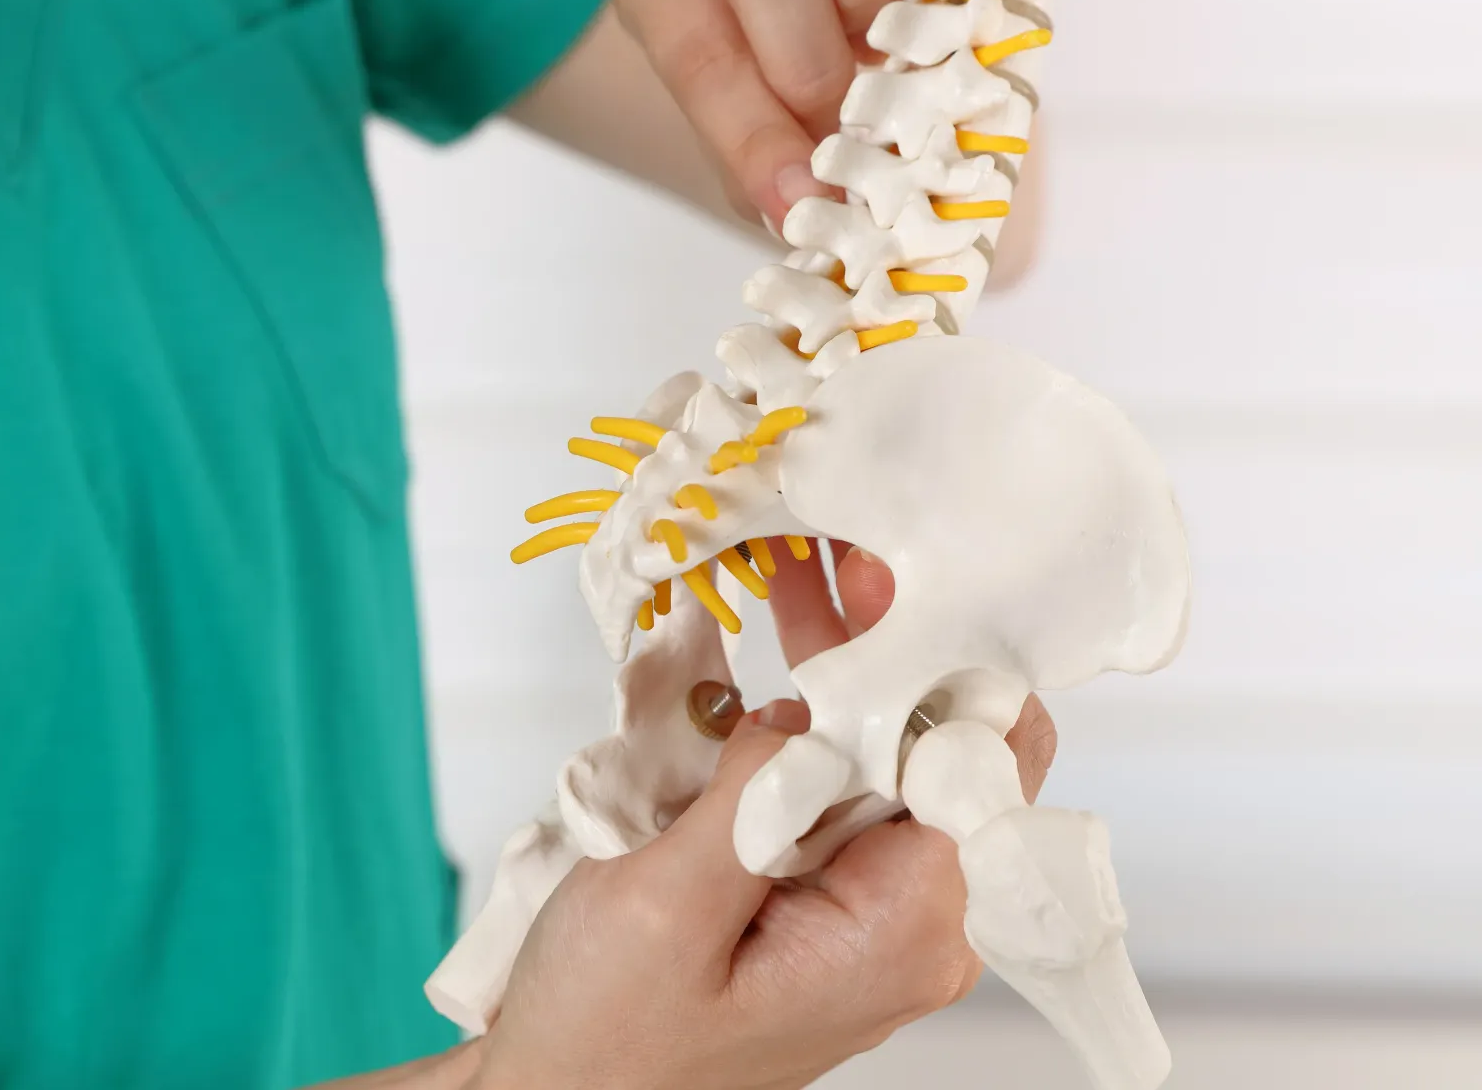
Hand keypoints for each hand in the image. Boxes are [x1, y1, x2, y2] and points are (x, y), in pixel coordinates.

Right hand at [469, 541, 1056, 1089]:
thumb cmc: (603, 1041)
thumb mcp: (667, 903)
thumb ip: (756, 793)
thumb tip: (808, 703)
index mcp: (903, 929)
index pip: (988, 765)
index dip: (947, 657)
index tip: (887, 575)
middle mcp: (910, 923)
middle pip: (940, 751)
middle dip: (888, 647)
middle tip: (831, 551)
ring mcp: (867, 914)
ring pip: (885, 765)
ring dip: (840, 678)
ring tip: (795, 580)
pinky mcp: (821, 904)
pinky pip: (834, 798)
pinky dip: (802, 729)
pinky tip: (762, 674)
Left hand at [612, 0, 962, 229]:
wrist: (859, 21)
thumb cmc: (799, 81)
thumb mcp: (767, 135)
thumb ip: (771, 170)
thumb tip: (807, 211)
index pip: (694, 50)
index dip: (750, 132)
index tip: (799, 197)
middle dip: (811, 49)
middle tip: (858, 111)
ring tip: (900, 30)